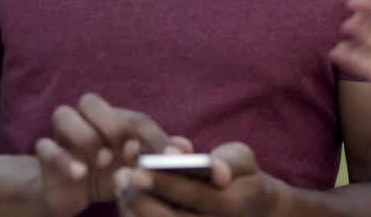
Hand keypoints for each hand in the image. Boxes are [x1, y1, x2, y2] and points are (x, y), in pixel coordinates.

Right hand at [32, 93, 187, 216]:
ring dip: (86, 136)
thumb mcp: (136, 167)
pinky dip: (63, 158)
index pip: (136, 119)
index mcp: (114, 119)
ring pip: (63, 114)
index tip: (171, 158)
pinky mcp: (45, 155)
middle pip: (92, 101)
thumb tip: (186, 148)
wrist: (73, 194)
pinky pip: (45, 147)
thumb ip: (158, 155)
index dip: (155, 137)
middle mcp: (86, 120)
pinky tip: (80, 173)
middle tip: (129, 150)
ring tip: (103, 161)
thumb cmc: (110, 173)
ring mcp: (62, 135)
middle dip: (114, 124)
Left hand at [115, 142, 289, 215]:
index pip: (196, 196)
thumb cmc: (240, 177)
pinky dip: (136, 216)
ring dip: (134, 209)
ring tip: (121, 184)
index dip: (166, 183)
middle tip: (123, 175)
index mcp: (233, 203)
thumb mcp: (243, 160)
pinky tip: (126, 198)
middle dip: (142, 198)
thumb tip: (217, 172)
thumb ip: (230, 161)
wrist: (249, 210)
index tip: (139, 170)